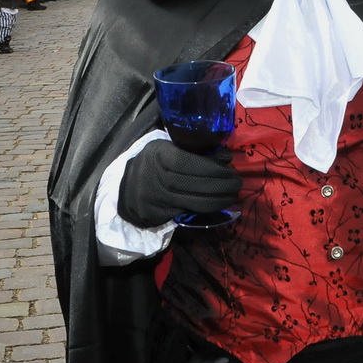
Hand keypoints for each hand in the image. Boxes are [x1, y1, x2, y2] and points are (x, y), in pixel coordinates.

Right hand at [117, 138, 241, 228]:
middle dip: (223, 185)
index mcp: (160, 155)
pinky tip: (219, 204)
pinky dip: (208, 208)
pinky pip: (190, 211)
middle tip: (237, 182)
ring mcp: (160, 199)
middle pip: (198, 184)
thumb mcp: (164, 148)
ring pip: (197, 202)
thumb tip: (224, 155)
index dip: (213, 167)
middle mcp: (159, 177)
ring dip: (220, 200)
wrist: (125, 189)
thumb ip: (190, 149)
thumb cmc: (152, 163)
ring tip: (233, 195)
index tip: (229, 166)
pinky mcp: (162, 214)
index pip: (191, 162)